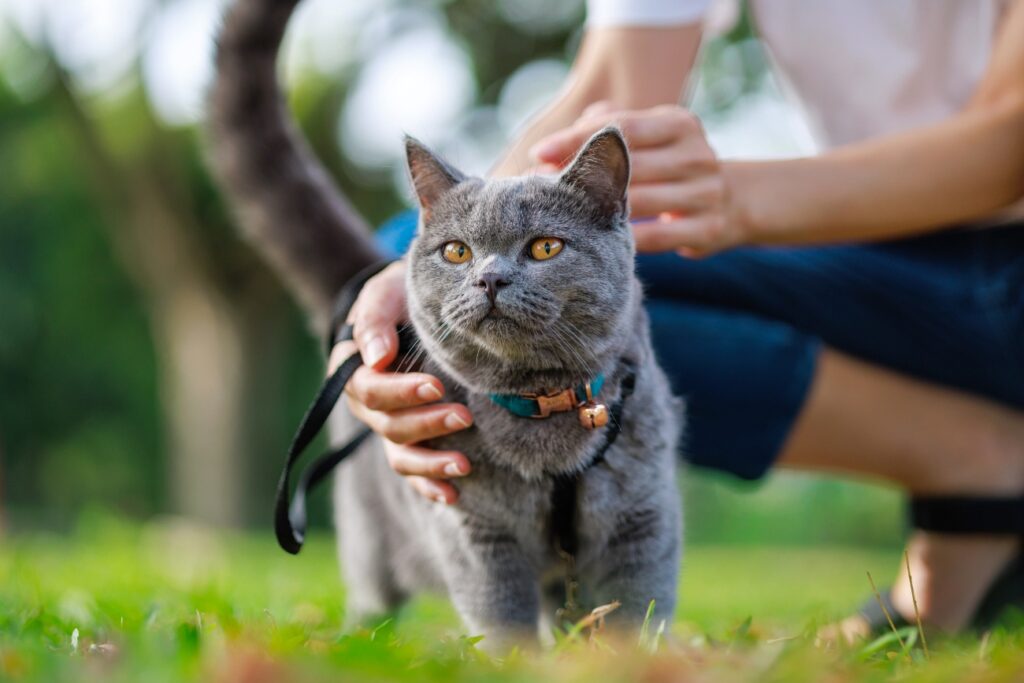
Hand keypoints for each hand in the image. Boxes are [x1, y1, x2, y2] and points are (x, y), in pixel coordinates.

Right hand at [329, 260, 472, 503]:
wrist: (421, 300)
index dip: (401, 392)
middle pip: (387, 425)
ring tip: (464, 465)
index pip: (370, 389)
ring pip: (399, 454)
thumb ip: (376, 318)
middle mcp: (368, 402)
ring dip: (431, 463)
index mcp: (354, 367)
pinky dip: (429, 485)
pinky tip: (453, 493)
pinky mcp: (410, 438)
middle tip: (464, 416)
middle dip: (427, 424)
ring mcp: (388, 423)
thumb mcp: (387, 290)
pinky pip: (412, 470)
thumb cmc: (403, 292)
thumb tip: (377, 357)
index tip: (436, 386)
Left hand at [530, 102, 749, 256]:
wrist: (733, 201)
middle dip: (581, 178)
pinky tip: (593, 242)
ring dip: (595, 211)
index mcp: (681, 124)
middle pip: (628, 165)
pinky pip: (655, 237)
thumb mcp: (653, 135)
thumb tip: (571, 129)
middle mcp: (697, 155)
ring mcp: (706, 193)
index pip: (622, 127)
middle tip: (540, 189)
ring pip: (640, 202)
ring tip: (558, 216)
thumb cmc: (671, 164)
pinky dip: (623, 239)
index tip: (539, 154)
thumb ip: (613, 123)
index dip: (578, 139)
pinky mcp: (708, 228)